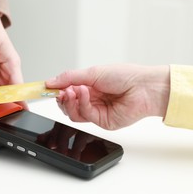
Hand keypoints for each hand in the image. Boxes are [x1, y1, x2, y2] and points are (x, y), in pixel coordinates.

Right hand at [46, 64, 169, 129]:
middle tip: (61, 90)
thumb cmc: (125, 76)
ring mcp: (97, 112)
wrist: (144, 87)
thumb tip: (50, 81)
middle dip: (62, 98)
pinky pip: (84, 116)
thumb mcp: (92, 72)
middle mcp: (92, 100)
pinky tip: (85, 93)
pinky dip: (82, 103)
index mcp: (89, 87)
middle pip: (68, 105)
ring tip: (75, 89)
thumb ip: (69, 77)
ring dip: (71, 101)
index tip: (47, 87)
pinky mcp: (102, 122)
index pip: (67, 92)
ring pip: (73, 113)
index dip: (57, 91)